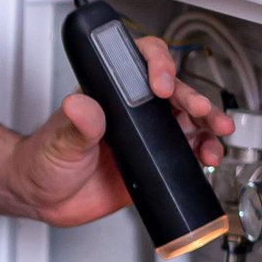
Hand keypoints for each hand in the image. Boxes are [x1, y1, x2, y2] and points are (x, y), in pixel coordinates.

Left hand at [0, 37, 237, 229]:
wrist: (44, 199)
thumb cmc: (44, 159)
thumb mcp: (59, 139)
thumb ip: (76, 124)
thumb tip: (79, 105)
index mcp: (110, 94)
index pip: (140, 62)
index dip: (157, 65)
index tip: (160, 84)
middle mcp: (132, 111)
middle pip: (174, 91)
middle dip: (193, 97)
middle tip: (200, 109)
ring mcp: (145, 136)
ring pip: (187, 120)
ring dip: (207, 123)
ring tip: (217, 132)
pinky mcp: (154, 163)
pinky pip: (186, 154)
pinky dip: (203, 153)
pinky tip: (208, 157)